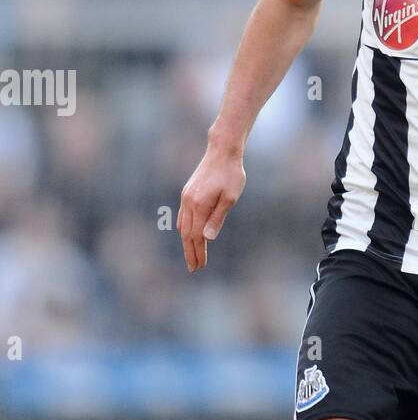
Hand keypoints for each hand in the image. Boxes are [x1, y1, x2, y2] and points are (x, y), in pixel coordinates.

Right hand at [177, 143, 245, 270]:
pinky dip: (184, 229)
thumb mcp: (230, 198)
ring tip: (191, 256)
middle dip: (190, 252)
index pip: (196, 236)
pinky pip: (182, 216)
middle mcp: (188, 202)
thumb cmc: (231, 174)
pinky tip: (187, 235)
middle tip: (194, 269)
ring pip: (183, 226)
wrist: (222, 151)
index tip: (200, 267)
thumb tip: (207, 238)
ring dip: (186, 243)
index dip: (198, 253)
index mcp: (199, 205)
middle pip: (186, 234)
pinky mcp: (187, 192)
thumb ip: (218, 218)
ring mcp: (186, 197)